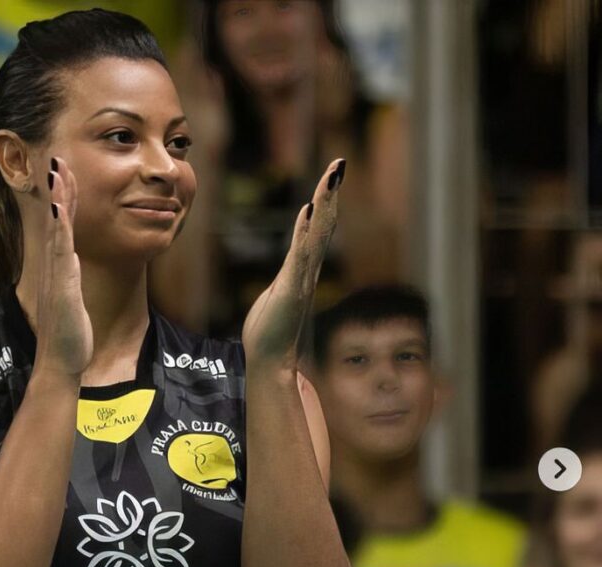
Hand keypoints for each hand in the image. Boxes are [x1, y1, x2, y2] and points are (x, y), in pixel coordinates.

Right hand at [33, 157, 92, 378]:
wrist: (60, 362)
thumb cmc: (69, 333)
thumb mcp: (72, 296)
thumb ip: (71, 278)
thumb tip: (74, 263)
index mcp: (60, 266)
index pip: (63, 224)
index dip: (63, 196)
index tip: (63, 169)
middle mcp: (55, 266)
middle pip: (56, 218)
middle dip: (57, 187)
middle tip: (57, 156)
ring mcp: (56, 275)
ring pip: (57, 229)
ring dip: (56, 200)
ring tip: (56, 172)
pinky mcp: (62, 287)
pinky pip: (61, 253)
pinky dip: (60, 230)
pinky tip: (61, 212)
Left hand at [241, 159, 344, 367]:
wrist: (270, 359)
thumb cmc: (270, 330)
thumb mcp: (279, 291)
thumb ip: (290, 271)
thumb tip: (295, 260)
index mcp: (303, 267)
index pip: (319, 227)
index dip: (326, 200)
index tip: (333, 173)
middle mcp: (308, 269)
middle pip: (324, 223)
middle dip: (331, 192)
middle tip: (340, 162)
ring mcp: (302, 277)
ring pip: (316, 234)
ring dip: (323, 204)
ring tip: (331, 177)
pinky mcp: (291, 288)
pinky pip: (300, 254)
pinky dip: (305, 231)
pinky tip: (308, 209)